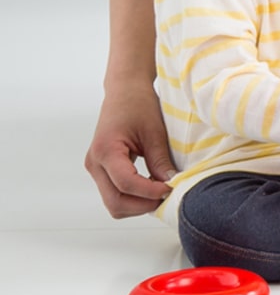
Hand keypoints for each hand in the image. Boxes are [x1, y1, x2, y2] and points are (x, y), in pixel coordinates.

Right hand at [84, 82, 175, 217]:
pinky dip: (132, 196)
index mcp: (106, 151)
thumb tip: (170, 183)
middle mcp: (95, 163)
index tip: (170, 188)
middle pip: (115, 201)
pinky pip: (114, 192)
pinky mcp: (101, 169)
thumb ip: (160, 160)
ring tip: (160, 191)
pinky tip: (151, 186)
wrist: (125, 89)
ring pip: (113, 202)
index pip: (126, 184)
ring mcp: (95, 167)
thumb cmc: (138, 103)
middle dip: (142, 205)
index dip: (149, 192)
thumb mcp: (154, 131)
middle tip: (167, 197)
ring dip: (137, 204)